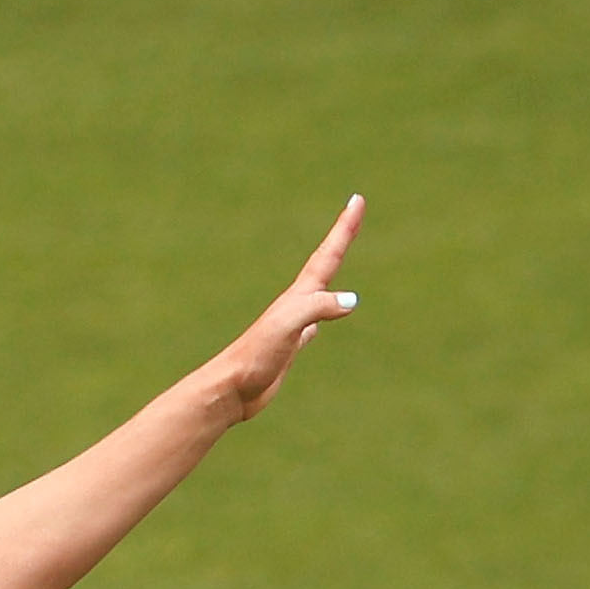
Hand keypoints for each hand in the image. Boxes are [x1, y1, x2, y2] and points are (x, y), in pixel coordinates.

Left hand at [201, 199, 365, 422]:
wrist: (232, 387)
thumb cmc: (255, 355)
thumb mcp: (289, 326)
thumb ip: (317, 308)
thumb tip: (351, 301)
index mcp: (299, 296)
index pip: (328, 254)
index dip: (344, 228)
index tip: (357, 201)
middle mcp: (297, 303)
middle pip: (326, 263)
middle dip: (342, 237)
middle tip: (355, 212)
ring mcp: (294, 323)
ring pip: (321, 290)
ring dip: (332, 271)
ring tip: (338, 257)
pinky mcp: (290, 345)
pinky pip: (314, 323)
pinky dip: (325, 315)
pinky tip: (323, 320)